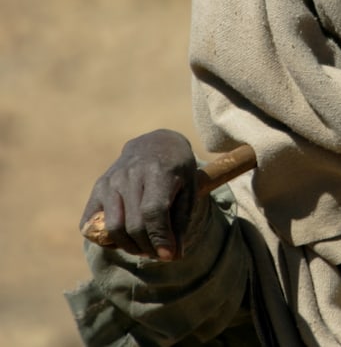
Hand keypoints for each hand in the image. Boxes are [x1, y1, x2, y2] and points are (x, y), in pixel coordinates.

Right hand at [79, 129, 198, 260]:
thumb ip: (181, 221)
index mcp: (157, 172)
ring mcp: (110, 181)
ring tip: (145, 248)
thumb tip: (173, 255)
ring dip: (129, 246)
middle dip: (147, 246)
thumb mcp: (189, 189)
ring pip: (113, 227)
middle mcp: (129, 175)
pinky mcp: (98, 188)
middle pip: (133, 224)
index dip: (160, 237)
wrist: (156, 144)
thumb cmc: (177, 169)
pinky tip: (125, 239)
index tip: (169, 255)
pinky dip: (106, 239)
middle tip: (159, 253)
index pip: (153, 212)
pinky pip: (92, 223)